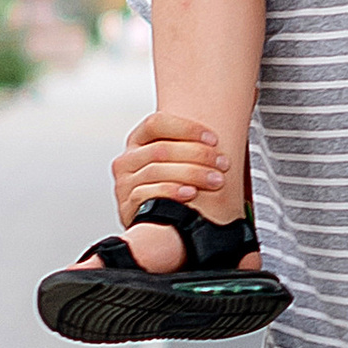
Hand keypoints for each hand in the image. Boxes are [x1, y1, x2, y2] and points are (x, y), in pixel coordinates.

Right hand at [110, 110, 225, 225]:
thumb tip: (220, 138)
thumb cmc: (168, 188)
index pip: (157, 123)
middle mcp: (128, 159)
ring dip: (192, 174)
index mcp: (138, 141)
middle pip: (161, 149)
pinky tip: (190, 193)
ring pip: (156, 171)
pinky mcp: (127, 205)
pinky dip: (171, 192)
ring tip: (215, 180)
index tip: (213, 139)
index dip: (187, 129)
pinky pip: (147, 194)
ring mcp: (125, 183)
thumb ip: (186, 147)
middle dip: (198, 155)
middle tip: (222, 163)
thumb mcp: (172, 162)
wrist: (152, 224)